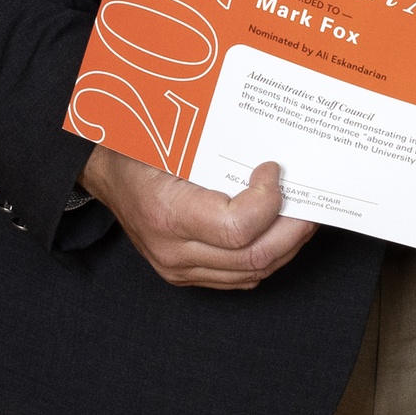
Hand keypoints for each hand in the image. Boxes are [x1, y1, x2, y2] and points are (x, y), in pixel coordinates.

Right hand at [82, 146, 317, 288]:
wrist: (105, 175)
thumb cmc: (136, 149)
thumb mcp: (170, 137)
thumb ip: (218, 146)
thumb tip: (270, 145)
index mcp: (167, 214)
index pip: (237, 228)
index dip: (268, 203)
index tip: (274, 171)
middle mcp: (173, 251)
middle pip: (253, 257)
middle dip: (293, 229)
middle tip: (310, 200)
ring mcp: (179, 269)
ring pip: (251, 273)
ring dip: (286, 245)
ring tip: (302, 215)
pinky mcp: (184, 275)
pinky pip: (238, 277)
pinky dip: (266, 257)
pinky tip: (279, 232)